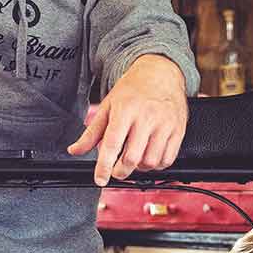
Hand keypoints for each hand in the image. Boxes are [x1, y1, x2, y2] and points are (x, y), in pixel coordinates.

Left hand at [67, 54, 188, 185]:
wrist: (160, 73)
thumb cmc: (133, 90)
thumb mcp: (108, 106)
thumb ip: (92, 132)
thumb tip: (75, 150)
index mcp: (125, 110)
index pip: (112, 144)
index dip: (104, 166)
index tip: (100, 179)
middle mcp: (146, 117)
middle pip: (132, 158)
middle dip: (121, 171)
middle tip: (116, 170)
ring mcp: (164, 124)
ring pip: (151, 162)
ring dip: (139, 168)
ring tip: (134, 159)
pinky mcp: (178, 130)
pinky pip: (168, 159)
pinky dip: (157, 165)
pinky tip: (149, 156)